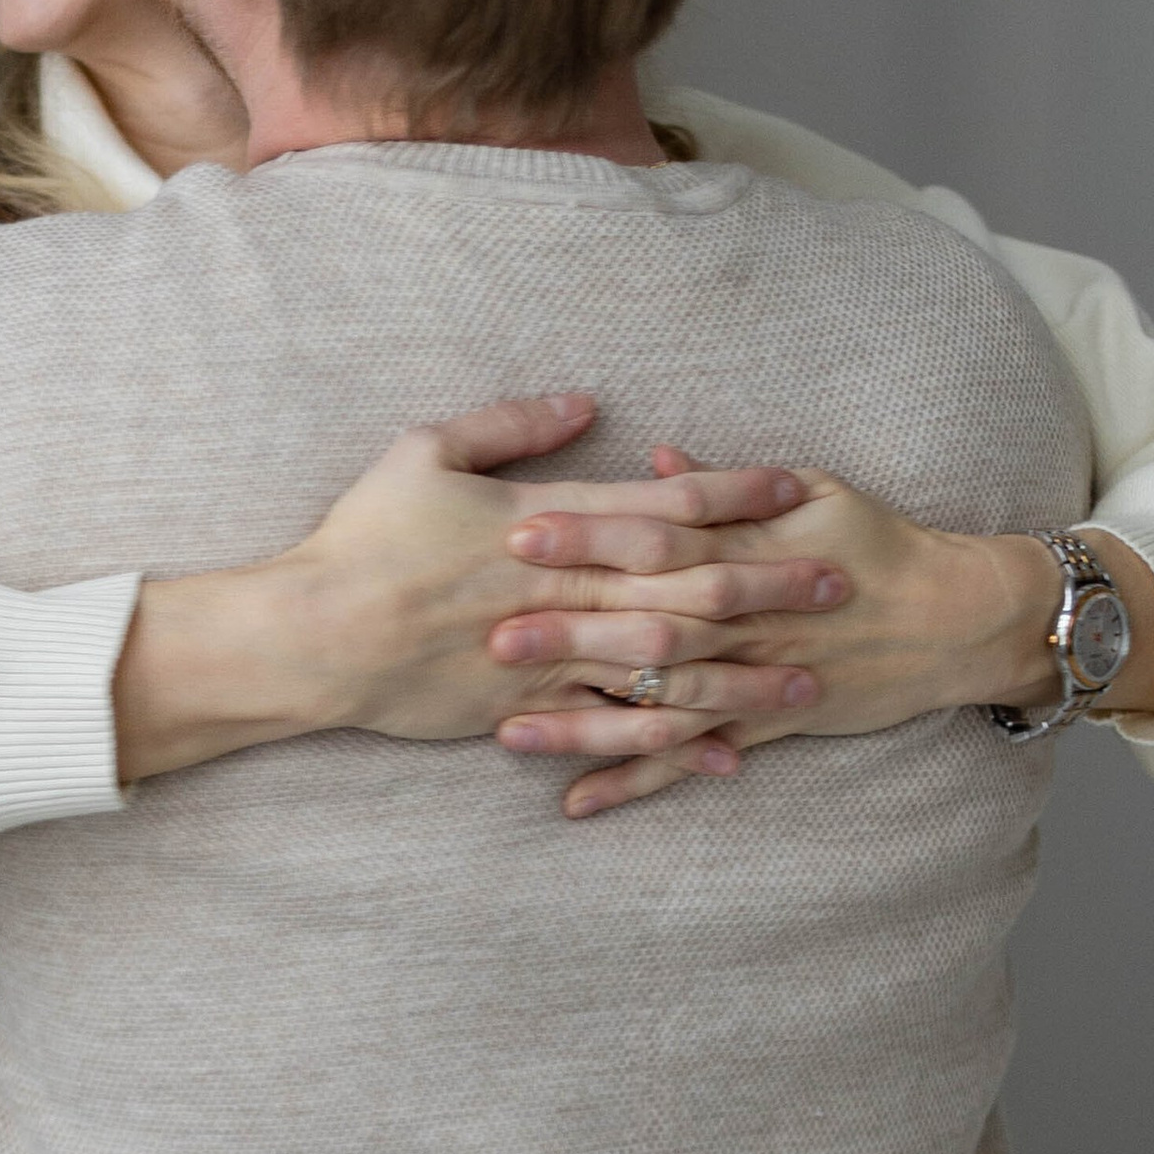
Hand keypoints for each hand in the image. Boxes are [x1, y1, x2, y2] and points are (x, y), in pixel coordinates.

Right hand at [111, 399, 838, 784]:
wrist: (313, 636)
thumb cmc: (363, 536)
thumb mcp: (425, 450)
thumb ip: (510, 422)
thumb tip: (584, 399)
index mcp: (547, 522)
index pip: (663, 504)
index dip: (737, 495)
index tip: (797, 489)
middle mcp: (562, 591)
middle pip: (688, 588)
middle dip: (770, 585)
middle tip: (840, 584)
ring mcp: (549, 658)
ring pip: (668, 670)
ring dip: (744, 673)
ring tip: (810, 677)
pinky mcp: (528, 711)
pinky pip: (616, 733)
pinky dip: (675, 744)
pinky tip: (727, 754)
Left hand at [491, 458, 1153, 815]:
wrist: (954, 616)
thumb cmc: (874, 542)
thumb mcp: (808, 490)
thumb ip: (721, 484)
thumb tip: (649, 461)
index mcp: (749, 547)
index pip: (657, 536)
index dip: (589, 534)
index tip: (521, 529)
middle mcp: (748, 614)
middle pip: (647, 622)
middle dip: (570, 631)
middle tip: (491, 634)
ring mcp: (756, 676)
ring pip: (660, 701)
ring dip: (585, 720)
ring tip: (507, 731)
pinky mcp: (768, 725)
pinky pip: (693, 756)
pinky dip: (638, 780)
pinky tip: (577, 802)